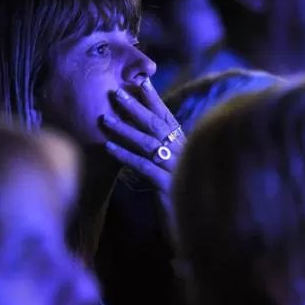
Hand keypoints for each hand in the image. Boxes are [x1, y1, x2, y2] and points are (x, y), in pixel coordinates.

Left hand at [99, 78, 185, 194]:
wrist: (198, 223)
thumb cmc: (184, 197)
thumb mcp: (175, 171)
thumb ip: (166, 154)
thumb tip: (147, 137)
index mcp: (185, 146)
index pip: (169, 118)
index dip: (155, 100)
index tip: (142, 81)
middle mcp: (182, 153)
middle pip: (157, 125)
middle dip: (136, 107)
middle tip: (117, 93)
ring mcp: (176, 168)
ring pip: (148, 142)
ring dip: (125, 128)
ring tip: (105, 118)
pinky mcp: (167, 184)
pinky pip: (143, 165)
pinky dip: (125, 155)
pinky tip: (109, 147)